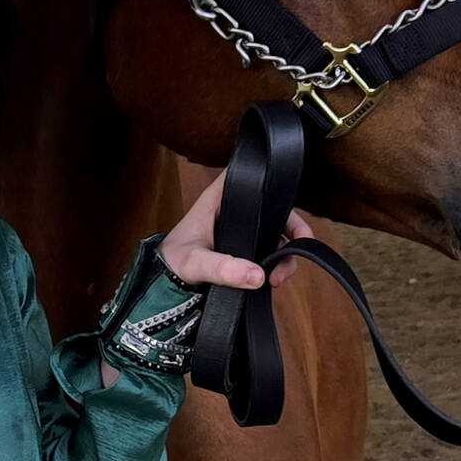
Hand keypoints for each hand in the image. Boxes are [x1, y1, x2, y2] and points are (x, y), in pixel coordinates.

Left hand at [158, 170, 313, 290]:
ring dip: (286, 254)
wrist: (164, 284)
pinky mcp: (247, 249)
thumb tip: (256, 274)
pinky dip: (278, 265)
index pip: (250, 176)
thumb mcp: (195, 263)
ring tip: (277, 277)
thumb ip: (221, 268)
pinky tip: (272, 280)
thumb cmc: (172, 262)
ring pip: (278, 233)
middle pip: (276, 208)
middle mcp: (235, 209)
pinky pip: (271, 251)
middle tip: (296, 251)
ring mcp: (244, 229)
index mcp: (219, 198)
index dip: (273, 181)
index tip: (287, 207)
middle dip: (293, 230)